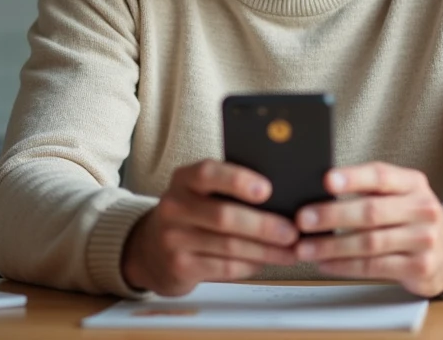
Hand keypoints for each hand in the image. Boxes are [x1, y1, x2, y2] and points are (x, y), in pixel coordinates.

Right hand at [121, 160, 299, 295]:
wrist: (150, 249)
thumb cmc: (192, 213)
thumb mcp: (200, 192)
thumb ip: (229, 187)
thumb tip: (282, 192)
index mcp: (183, 179)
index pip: (208, 173)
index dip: (238, 180)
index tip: (268, 190)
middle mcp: (174, 207)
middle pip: (224, 216)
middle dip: (264, 226)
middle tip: (292, 232)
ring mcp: (173, 239)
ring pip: (229, 246)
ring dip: (266, 251)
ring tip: (290, 252)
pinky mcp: (180, 267)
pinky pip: (224, 267)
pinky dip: (251, 266)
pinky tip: (266, 262)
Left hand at [293, 162, 442, 297]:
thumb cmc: (411, 217)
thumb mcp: (401, 194)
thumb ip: (369, 189)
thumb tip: (317, 190)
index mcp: (413, 183)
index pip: (380, 176)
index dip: (353, 178)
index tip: (326, 180)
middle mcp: (422, 209)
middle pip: (371, 212)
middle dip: (332, 216)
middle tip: (303, 220)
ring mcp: (424, 240)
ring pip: (370, 243)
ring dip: (332, 246)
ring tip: (305, 248)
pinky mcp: (420, 268)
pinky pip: (374, 267)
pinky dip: (345, 266)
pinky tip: (326, 264)